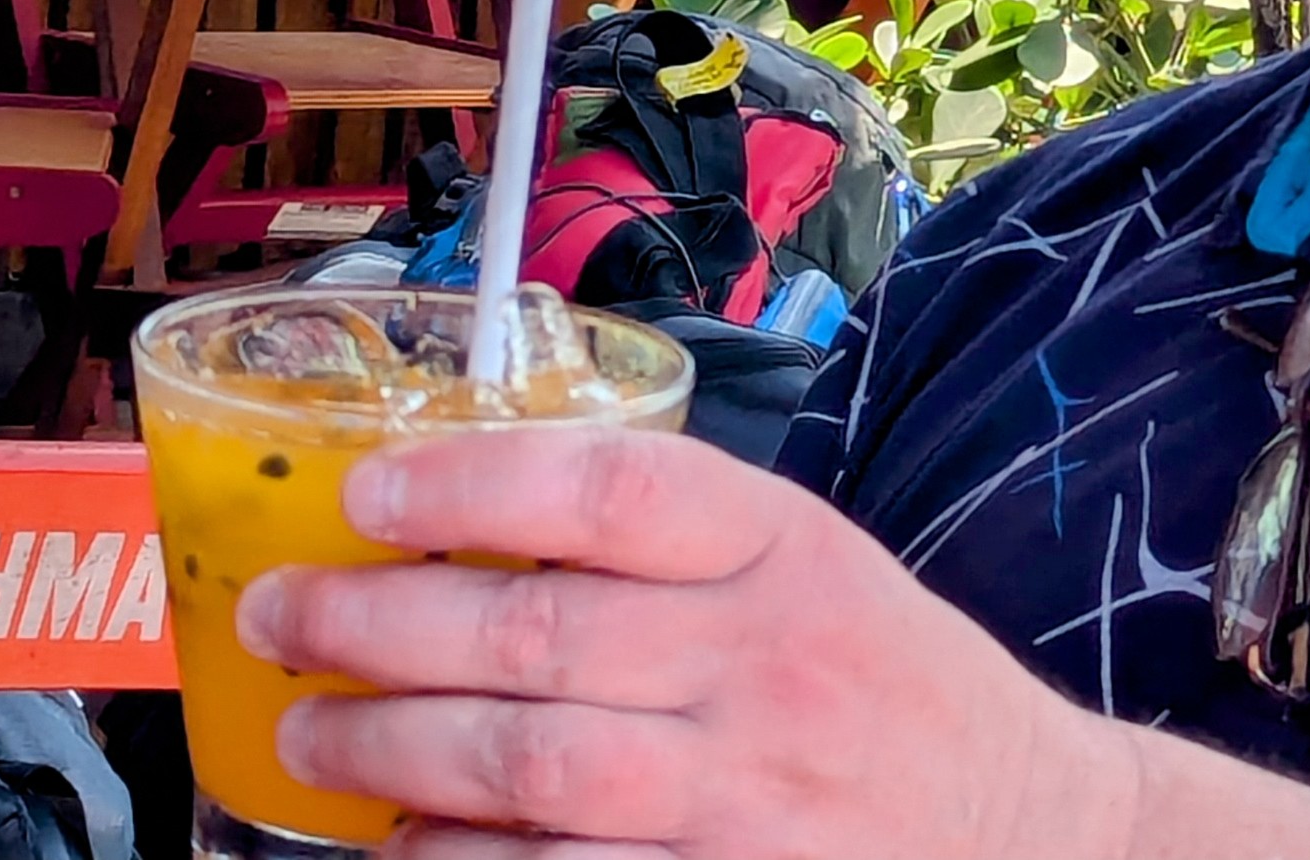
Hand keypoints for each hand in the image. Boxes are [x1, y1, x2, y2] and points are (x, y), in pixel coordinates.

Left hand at [239, 428, 1138, 858]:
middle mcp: (771, 669)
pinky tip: (403, 847)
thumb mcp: (813, 565)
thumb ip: (675, 539)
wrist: (1027, 826)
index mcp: (790, 553)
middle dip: (375, 628)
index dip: (472, 486)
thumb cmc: (888, 685)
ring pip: (530, 771)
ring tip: (310, 735)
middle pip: (537, 638)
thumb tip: (462, 514)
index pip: (615, 493)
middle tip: (281, 616)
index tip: (368, 494)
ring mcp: (750, 798)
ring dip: (389, 753)